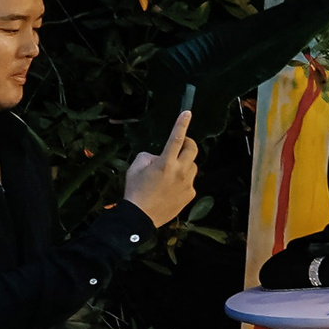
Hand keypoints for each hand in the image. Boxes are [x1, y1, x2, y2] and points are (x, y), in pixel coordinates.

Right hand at [123, 110, 198, 226]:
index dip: (182, 124)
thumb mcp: (134, 168)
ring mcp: (188, 183)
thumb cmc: (135, 190)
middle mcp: (180, 171)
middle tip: (182, 144)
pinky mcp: (191, 194)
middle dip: (189, 143)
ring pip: (192, 166)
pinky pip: (189, 181)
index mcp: (165, 162)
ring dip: (184, 163)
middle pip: (193, 150)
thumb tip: (158, 156)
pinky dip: (182, 180)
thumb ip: (148, 156)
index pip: (176, 139)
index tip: (187, 112)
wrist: (140, 216)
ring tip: (169, 172)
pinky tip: (170, 188)